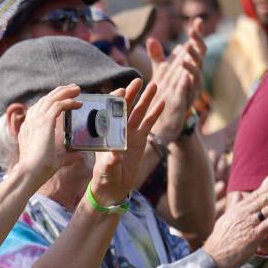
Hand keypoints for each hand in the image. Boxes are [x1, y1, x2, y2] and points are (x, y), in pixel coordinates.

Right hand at [13, 84, 83, 184]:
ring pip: (51, 99)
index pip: (39, 109)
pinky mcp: (44, 122)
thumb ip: (66, 157)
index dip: (51, 101)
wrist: (29, 173)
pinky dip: (68, 101)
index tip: (63, 99)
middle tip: (73, 89)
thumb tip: (79, 156)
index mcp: (29, 129)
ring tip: (77, 89)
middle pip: (45, 100)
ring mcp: (36, 121)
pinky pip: (58, 105)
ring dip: (65, 92)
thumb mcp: (55, 161)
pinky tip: (78, 103)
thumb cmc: (39, 171)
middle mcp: (30, 122)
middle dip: (59, 92)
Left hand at [88, 79, 164, 205]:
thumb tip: (115, 154)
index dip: (114, 102)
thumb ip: (110, 161)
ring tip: (154, 85)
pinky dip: (155, 113)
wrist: (113, 186)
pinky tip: (162, 102)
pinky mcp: (140, 139)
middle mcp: (117, 130)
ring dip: (146, 99)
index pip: (109, 113)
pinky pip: (149, 124)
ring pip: (139, 112)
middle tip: (138, 80)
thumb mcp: (106, 169)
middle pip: (125, 108)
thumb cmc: (104, 176)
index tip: (120, 91)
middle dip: (131, 93)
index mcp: (105, 133)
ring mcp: (130, 133)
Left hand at [147, 23, 204, 143]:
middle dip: (198, 43)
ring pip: (197, 71)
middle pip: (200, 56)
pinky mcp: (186, 100)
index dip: (196, 35)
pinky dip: (188, 78)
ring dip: (193, 59)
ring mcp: (191, 88)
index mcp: (187, 68)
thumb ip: (158, 57)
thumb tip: (152, 39)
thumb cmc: (164, 95)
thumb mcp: (160, 73)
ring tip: (187, 48)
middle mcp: (193, 76)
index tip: (196, 21)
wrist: (163, 121)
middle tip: (194, 32)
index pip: (194, 48)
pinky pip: (190, 88)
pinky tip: (184, 70)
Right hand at [202, 153, 267, 267]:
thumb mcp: (224, 220)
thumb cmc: (220, 241)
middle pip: (264, 199)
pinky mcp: (254, 234)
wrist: (215, 256)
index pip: (255, 196)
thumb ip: (233, 208)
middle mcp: (243, 214)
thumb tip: (238, 196)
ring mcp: (249, 224)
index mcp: (236, 210)